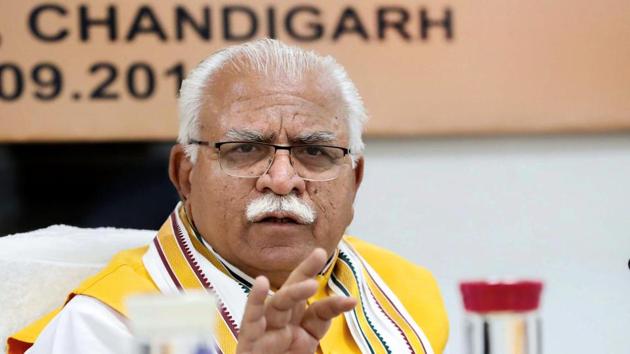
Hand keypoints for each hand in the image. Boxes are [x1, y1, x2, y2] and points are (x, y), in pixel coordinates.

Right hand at [236, 248, 356, 353]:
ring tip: (312, 285)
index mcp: (296, 328)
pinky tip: (260, 283)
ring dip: (293, 292)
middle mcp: (280, 323)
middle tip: (320, 253)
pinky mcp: (248, 340)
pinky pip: (250, 318)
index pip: (316, 310)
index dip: (332, 304)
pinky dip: (254, 300)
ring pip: (278, 303)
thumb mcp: (306, 346)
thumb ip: (320, 322)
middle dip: (305, 271)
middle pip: (293, 293)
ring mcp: (264, 330)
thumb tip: (348, 301)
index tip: (351, 301)